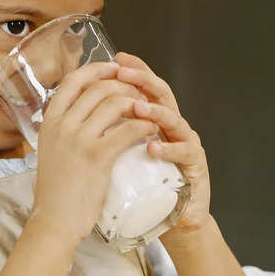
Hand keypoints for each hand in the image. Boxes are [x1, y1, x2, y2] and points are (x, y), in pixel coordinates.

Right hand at [32, 61, 159, 242]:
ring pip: (115, 103)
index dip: (96, 69)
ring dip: (137, 102)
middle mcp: (62, 125)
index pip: (72, 81)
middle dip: (123, 84)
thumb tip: (80, 109)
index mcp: (49, 121)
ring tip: (147, 109)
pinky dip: (144, 124)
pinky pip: (128, 129)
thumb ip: (62, 128)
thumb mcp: (50, 150)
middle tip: (138, 91)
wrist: (55, 220)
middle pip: (98, 88)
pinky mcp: (98, 156)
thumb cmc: (55, 190)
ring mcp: (79, 139)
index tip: (113, 68)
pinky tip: (151, 128)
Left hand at [114, 51, 210, 232]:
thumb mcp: (122, 152)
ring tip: (138, 108)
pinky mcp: (195, 166)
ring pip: (175, 120)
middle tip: (125, 72)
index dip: (133, 70)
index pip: (144, 87)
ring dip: (156, 112)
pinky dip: (168, 150)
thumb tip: (79, 111)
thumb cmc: (143, 183)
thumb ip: (111, 130)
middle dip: (143, 80)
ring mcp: (186, 143)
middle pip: (162, 94)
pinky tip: (153, 148)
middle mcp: (173, 126)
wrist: (171, 217)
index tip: (116, 58)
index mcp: (155, 119)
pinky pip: (184, 153)